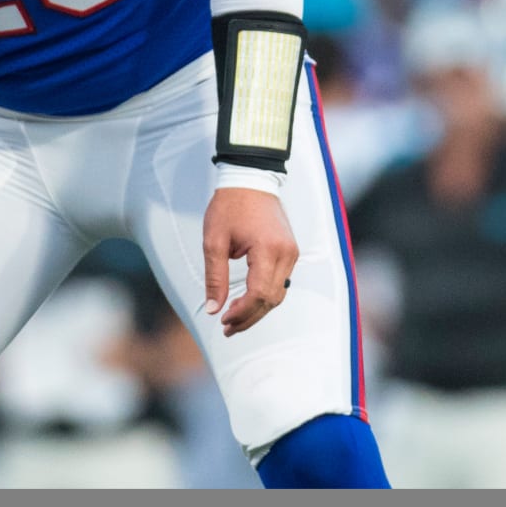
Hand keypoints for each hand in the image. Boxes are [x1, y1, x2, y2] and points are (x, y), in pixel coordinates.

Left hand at [202, 187, 297, 336]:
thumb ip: (215, 278)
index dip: (242, 312)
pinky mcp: (290, 250)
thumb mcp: (214, 241)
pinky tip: (248, 300)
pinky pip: (281, 282)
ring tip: (235, 318)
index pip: (259, 293)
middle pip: (271, 299)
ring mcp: (291, 252)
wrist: (251, 178)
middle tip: (227, 328)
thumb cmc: (230, 206)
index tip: (223, 320)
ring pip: (279, 293)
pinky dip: (265, 295)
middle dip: (249, 317)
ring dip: (258, 309)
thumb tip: (214, 310)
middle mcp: (286, 253)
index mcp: (268, 249)